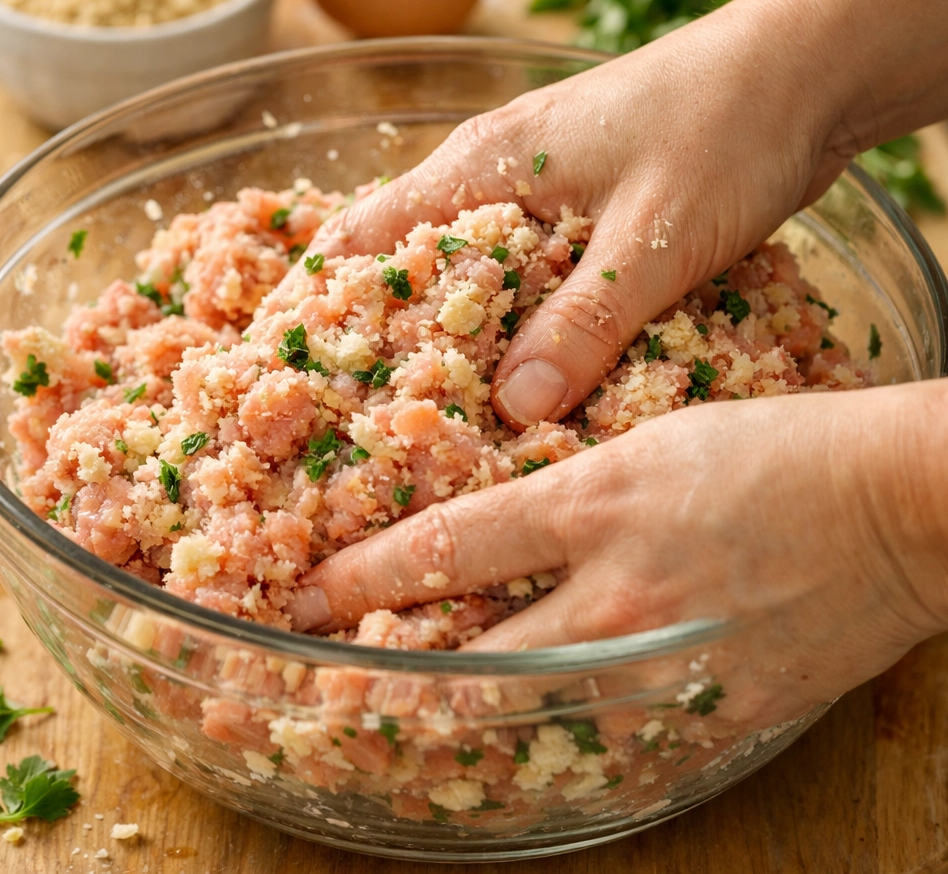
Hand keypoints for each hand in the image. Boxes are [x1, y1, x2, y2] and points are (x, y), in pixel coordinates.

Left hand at [290, 381, 947, 723]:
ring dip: (465, 727)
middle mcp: (614, 592)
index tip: (308, 597)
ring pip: (533, 723)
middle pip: (471, 659)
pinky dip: (559, 756)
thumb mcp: (651, 439)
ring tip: (409, 732)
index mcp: (594, 503)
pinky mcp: (714, 715)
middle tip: (332, 688)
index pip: (449, 547)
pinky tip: (525, 759)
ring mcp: (664, 664)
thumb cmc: (774, 447)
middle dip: (392, 678)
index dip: (363, 576)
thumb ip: (568, 489)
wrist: (891, 503)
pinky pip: (614, 753)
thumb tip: (499, 527)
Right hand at [308, 0, 947, 429]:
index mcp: (481, 163)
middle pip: (405, 259)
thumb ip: (584, 323)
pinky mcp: (577, 207)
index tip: (304, 378)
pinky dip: (510, 319)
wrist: (805, 70)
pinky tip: (525, 370)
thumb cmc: (725, 128)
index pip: (363, 234)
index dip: (323, 305)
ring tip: (442, 413)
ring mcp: (535, 188)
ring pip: (465, 270)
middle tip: (375, 418)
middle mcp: (492, 172)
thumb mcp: (652, 238)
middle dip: (385, 334)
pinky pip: (520, 273)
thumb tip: (517, 410)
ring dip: (455, 332)